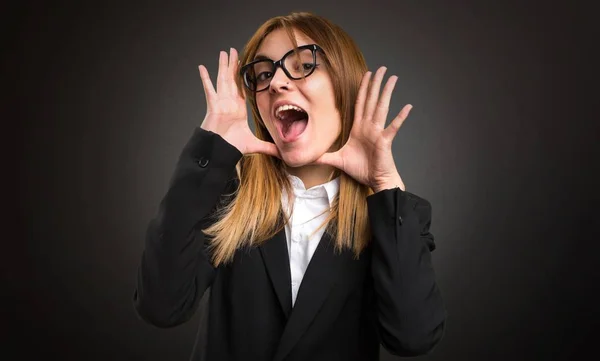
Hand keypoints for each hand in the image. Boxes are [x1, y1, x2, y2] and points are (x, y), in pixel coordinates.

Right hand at [198, 48, 279, 157]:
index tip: (244, 66)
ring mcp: (221, 103)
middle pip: (231, 79)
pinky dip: (205, 78)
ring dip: (223, 66)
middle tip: (233, 51)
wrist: (221, 150)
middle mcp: (229, 103)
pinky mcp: (213, 105)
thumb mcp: (255, 144)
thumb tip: (282, 154)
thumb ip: (268, 147)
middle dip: (232, 65)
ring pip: (223, 80)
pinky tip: (202, 68)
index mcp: (238, 109)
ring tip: (223, 53)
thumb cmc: (233, 147)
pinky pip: (209, 89)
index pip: (241, 88)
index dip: (242, 77)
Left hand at [314, 67, 410, 191]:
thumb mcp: (337, 160)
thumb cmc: (361, 170)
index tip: (366, 75)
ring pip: (382, 108)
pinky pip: (393, 127)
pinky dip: (400, 118)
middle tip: (381, 68)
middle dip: (375, 84)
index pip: (360, 104)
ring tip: (393, 78)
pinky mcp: (385, 141)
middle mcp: (369, 127)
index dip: (363, 89)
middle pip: (372, 100)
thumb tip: (307, 157)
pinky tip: (407, 107)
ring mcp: (378, 132)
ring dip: (386, 92)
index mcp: (360, 128)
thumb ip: (322, 157)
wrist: (375, 181)